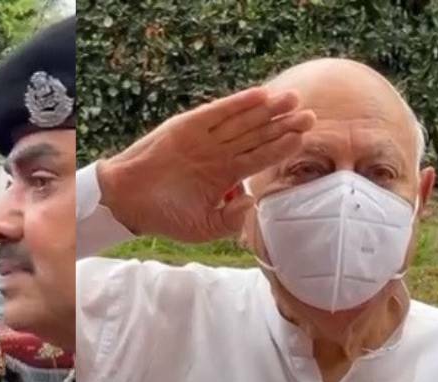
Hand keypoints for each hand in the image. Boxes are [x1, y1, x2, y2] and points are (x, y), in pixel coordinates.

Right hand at [98, 86, 315, 242]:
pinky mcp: (188, 127)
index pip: (261, 157)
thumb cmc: (164, 216)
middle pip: (258, 135)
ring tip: (292, 99)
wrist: (128, 203)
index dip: (283, 146)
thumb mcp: (203, 228)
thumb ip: (231, 220)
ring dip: (266, 110)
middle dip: (283, 124)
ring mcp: (204, 139)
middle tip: (310, 114)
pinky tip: (259, 96)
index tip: (305, 136)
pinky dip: (237, 104)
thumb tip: (253, 201)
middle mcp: (219, 154)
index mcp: (225, 175)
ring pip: (242, 121)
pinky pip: (217, 113)